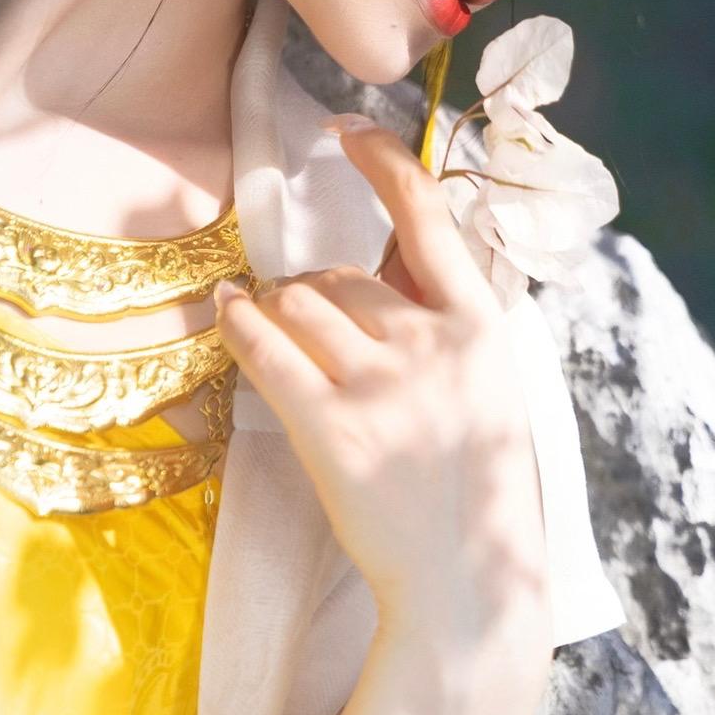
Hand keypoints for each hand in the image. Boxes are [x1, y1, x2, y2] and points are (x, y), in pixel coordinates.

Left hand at [213, 118, 550, 673]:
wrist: (467, 584)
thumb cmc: (478, 495)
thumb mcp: (490, 392)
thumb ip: (448, 329)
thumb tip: (392, 271)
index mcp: (479, 327)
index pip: (428, 214)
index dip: (383, 160)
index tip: (348, 131)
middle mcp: (430, 342)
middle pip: (339, 275)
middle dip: (313, 292)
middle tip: (308, 331)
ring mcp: (379, 384)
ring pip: (298, 302)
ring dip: (278, 313)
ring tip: (279, 343)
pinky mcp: (330, 428)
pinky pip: (265, 347)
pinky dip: (237, 323)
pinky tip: (224, 312)